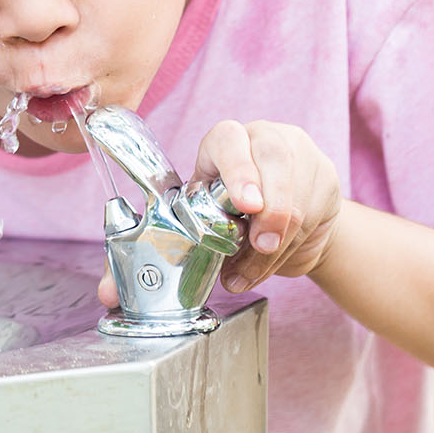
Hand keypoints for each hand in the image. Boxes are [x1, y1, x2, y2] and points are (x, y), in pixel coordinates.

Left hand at [97, 119, 341, 306]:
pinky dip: (294, 247)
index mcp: (223, 143)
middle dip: (270, 209)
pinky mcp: (326, 179)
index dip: (236, 168)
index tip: (245, 204)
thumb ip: (153, 255)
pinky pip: (316, 215)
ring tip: (257, 263)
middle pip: (274, 160)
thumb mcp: (194, 227)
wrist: (287, 228)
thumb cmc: (228, 221)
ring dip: (277, 241)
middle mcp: (264, 140)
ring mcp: (300, 156)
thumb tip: (107, 293)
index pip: (228, 139)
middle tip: (261, 243)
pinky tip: (277, 257)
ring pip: (296, 197)